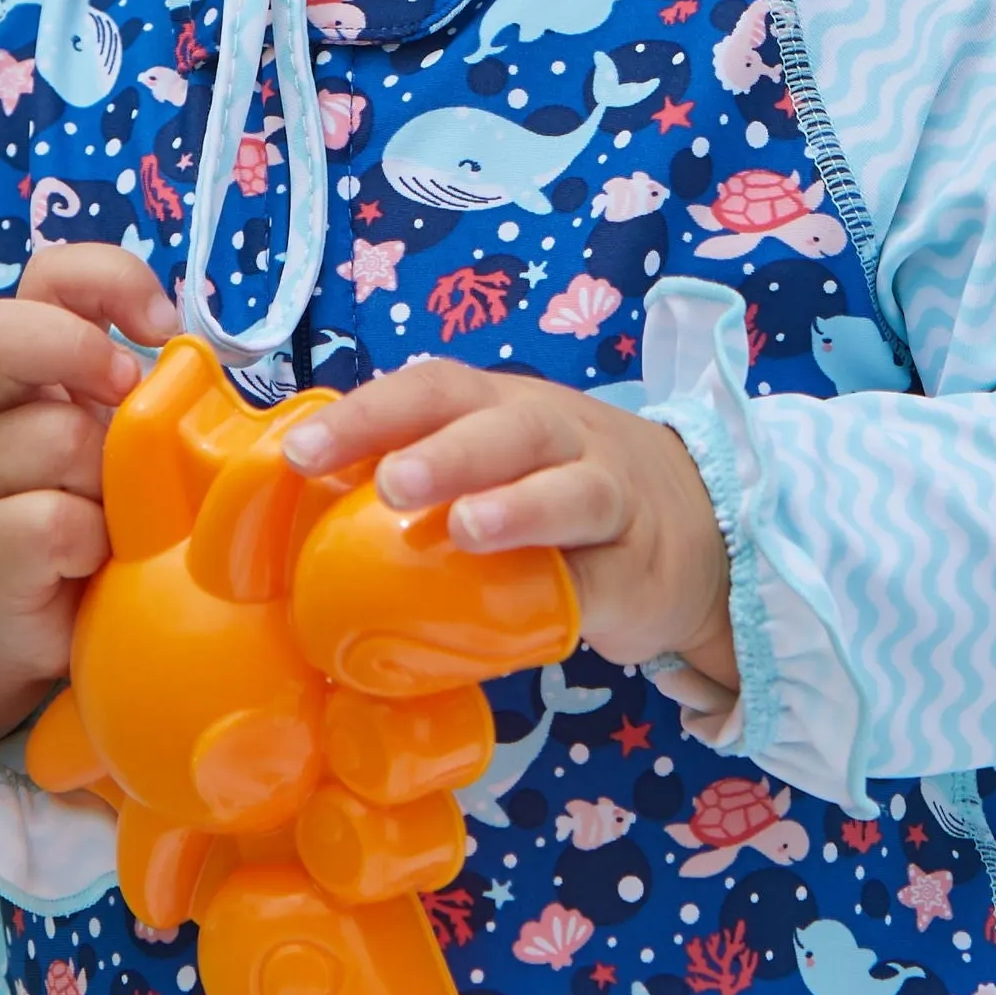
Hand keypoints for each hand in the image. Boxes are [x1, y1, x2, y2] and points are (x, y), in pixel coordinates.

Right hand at [0, 243, 171, 746]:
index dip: (106, 280)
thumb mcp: (120, 447)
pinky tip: (94, 563)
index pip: (45, 278)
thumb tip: (206, 365)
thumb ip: (145, 399)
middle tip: (125, 392)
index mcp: (25, 370)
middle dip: (73, 350)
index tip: (162, 327)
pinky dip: (96, 543)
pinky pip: (57, 522)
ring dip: (108, 478)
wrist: (34, 638)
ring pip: (53, 438)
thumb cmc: (91, 523)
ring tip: (114, 515)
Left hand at [283, 362, 737, 689]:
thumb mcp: (493, 469)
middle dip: (442, 449)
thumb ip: (417, 487)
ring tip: (462, 529)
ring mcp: (608, 494)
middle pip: (503, 424)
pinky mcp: (640, 565)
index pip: (431, 391)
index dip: (368, 415)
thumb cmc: (558, 496)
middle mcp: (556, 436)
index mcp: (500, 407)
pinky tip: (544, 603)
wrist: (697, 528)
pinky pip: (607, 570)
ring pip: (569, 485)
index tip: (301, 454)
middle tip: (386, 484)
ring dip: (515, 503)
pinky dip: (575, 583)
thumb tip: (298, 528)